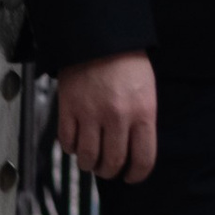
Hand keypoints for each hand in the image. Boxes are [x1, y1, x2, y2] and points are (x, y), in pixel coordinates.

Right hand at [55, 51, 158, 183]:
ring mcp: (91, 114)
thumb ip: (142, 122)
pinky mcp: (69, 108)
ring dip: (89, 164)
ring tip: (91, 160)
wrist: (99, 38)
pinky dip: (71, 149)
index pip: (143, 159)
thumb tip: (134, 152)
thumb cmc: (127, 64)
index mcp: (143, 113)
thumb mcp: (147, 92)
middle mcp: (118, 117)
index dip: (136, 175)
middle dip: (110, 172)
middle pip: (112, 162)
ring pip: (87, 158)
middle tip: (108, 169)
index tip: (131, 177)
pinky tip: (76, 143)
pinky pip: (67, 143)